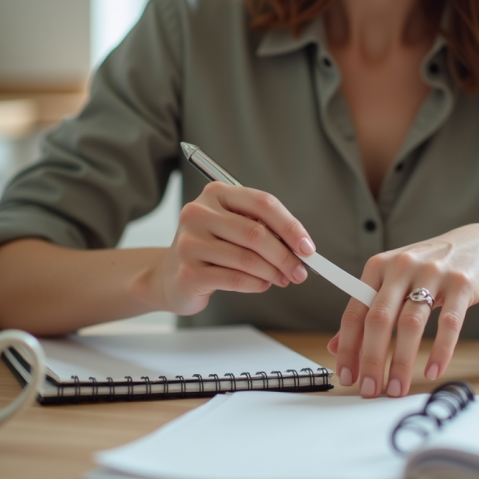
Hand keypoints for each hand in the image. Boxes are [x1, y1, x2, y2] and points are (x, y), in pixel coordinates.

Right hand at [149, 181, 315, 315]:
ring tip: (282, 279)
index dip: (290, 226)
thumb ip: (262, 229)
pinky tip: (262, 285)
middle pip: (256, 233)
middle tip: (300, 271)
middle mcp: (198, 213)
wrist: (170, 277)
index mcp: (215, 194)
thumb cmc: (210, 249)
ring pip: (247, 259)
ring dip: (273, 273)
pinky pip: (234, 278)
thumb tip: (300, 247)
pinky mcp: (188, 271)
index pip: (262, 203)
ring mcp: (190, 242)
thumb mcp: (233, 228)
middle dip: (285, 255)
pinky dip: (256, 284)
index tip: (308, 247)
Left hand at [328, 223, 478, 397]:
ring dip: (402, 362)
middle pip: (379, 319)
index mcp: (379, 267)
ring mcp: (432, 273)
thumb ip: (367, 309)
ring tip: (397, 388)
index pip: (355, 312)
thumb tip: (336, 346)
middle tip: (370, 390)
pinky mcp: (462, 283)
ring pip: (411, 324)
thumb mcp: (395, 280)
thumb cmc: (432, 267)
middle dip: (372, 360)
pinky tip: (432, 371)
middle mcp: (401, 267)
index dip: (348, 347)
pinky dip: (440, 351)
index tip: (346, 375)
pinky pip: (449, 323)